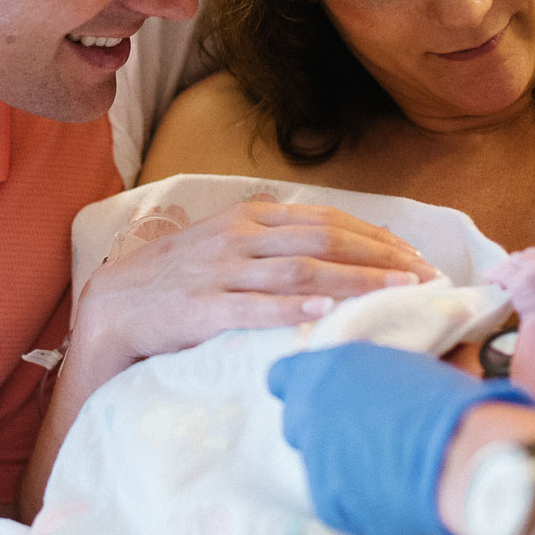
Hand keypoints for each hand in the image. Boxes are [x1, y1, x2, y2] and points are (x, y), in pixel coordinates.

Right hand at [72, 200, 437, 372]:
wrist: (111, 307)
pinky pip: (253, 307)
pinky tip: (325, 316)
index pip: (325, 219)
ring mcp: (218, 271)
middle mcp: (237, 237)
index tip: (415, 256)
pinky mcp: (200, 308)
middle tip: (423, 276)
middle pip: (322, 239)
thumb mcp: (224, 245)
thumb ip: (272, 243)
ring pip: (298, 271)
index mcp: (247, 218)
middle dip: (379, 257)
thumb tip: (336, 252)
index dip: (375, 236)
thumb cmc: (176, 280)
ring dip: (354, 281)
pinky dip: (291, 311)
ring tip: (396, 291)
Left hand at [267, 342, 533, 534]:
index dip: (300, 387)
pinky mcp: (326, 500)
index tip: (321, 397)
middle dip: (320, 428)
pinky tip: (388, 490)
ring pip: (316, 462)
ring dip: (339, 463)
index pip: (281, 377)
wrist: (458, 456)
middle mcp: (308, 412)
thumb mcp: (397, 368)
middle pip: (296, 423)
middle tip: (360, 435)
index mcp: (323, 370)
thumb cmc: (443, 402)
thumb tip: (361, 387)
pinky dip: (354, 496)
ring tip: (384, 466)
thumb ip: (363, 379)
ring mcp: (313, 458)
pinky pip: (334, 496)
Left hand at [485, 247, 534, 324]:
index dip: (530, 263)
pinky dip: (494, 276)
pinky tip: (490, 281)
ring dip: (505, 270)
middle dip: (517, 265)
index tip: (523, 272)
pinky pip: (502, 273)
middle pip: (528, 255)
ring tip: (499, 281)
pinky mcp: (522, 279)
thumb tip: (530, 270)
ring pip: (514, 262)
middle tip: (509, 277)